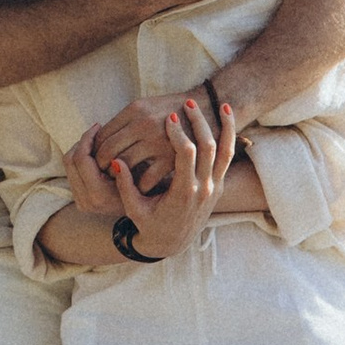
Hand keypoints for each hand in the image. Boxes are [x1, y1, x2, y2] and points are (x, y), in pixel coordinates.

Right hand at [65, 96, 238, 260]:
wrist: (174, 241)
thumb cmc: (150, 224)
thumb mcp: (135, 210)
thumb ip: (125, 186)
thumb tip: (114, 162)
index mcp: (184, 193)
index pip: (187, 156)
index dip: (179, 134)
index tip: (169, 118)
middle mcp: (203, 188)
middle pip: (207, 147)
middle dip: (196, 123)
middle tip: (184, 103)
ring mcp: (214, 184)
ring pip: (221, 148)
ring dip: (214, 124)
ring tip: (204, 105)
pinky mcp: (219, 181)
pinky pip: (228, 153)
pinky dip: (230, 132)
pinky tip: (226, 112)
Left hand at [90, 80, 219, 190]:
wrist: (210, 108)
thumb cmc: (172, 109)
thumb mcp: (146, 107)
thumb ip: (125, 121)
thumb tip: (98, 138)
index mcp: (134, 110)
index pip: (102, 134)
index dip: (95, 150)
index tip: (96, 160)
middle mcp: (143, 123)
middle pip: (108, 150)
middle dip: (101, 165)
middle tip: (102, 175)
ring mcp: (158, 141)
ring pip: (123, 164)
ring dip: (118, 176)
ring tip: (118, 182)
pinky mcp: (172, 159)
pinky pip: (145, 179)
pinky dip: (139, 185)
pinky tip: (139, 188)